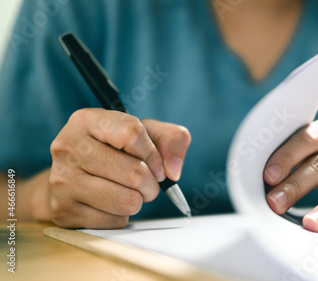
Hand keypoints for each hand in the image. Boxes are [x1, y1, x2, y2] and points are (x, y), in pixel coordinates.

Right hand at [48, 108, 190, 227]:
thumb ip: (171, 139)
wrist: (74, 178)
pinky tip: (111, 205)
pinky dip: (122, 216)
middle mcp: (67, 147)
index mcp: (86, 120)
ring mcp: (61, 180)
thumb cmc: (115, 151)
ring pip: (126, 200)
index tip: (156, 164)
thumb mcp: (145, 133)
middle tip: (146, 183)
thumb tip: (173, 170)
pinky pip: (114, 221)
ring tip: (130, 193)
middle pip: (134, 172)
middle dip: (151, 183)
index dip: (153, 153)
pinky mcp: (63, 211)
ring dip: (138, 201)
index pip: (132, 133)